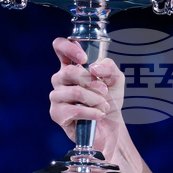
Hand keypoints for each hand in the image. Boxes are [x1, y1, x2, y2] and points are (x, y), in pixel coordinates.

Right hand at [49, 37, 127, 152]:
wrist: (111, 125)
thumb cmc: (109, 99)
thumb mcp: (116, 79)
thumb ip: (108, 66)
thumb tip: (93, 68)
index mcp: (71, 65)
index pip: (59, 47)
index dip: (69, 48)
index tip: (84, 59)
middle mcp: (60, 79)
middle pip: (69, 72)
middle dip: (92, 82)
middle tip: (104, 91)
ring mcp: (56, 96)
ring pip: (75, 92)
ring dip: (95, 100)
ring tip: (103, 106)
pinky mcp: (57, 114)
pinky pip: (74, 110)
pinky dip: (91, 113)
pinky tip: (98, 115)